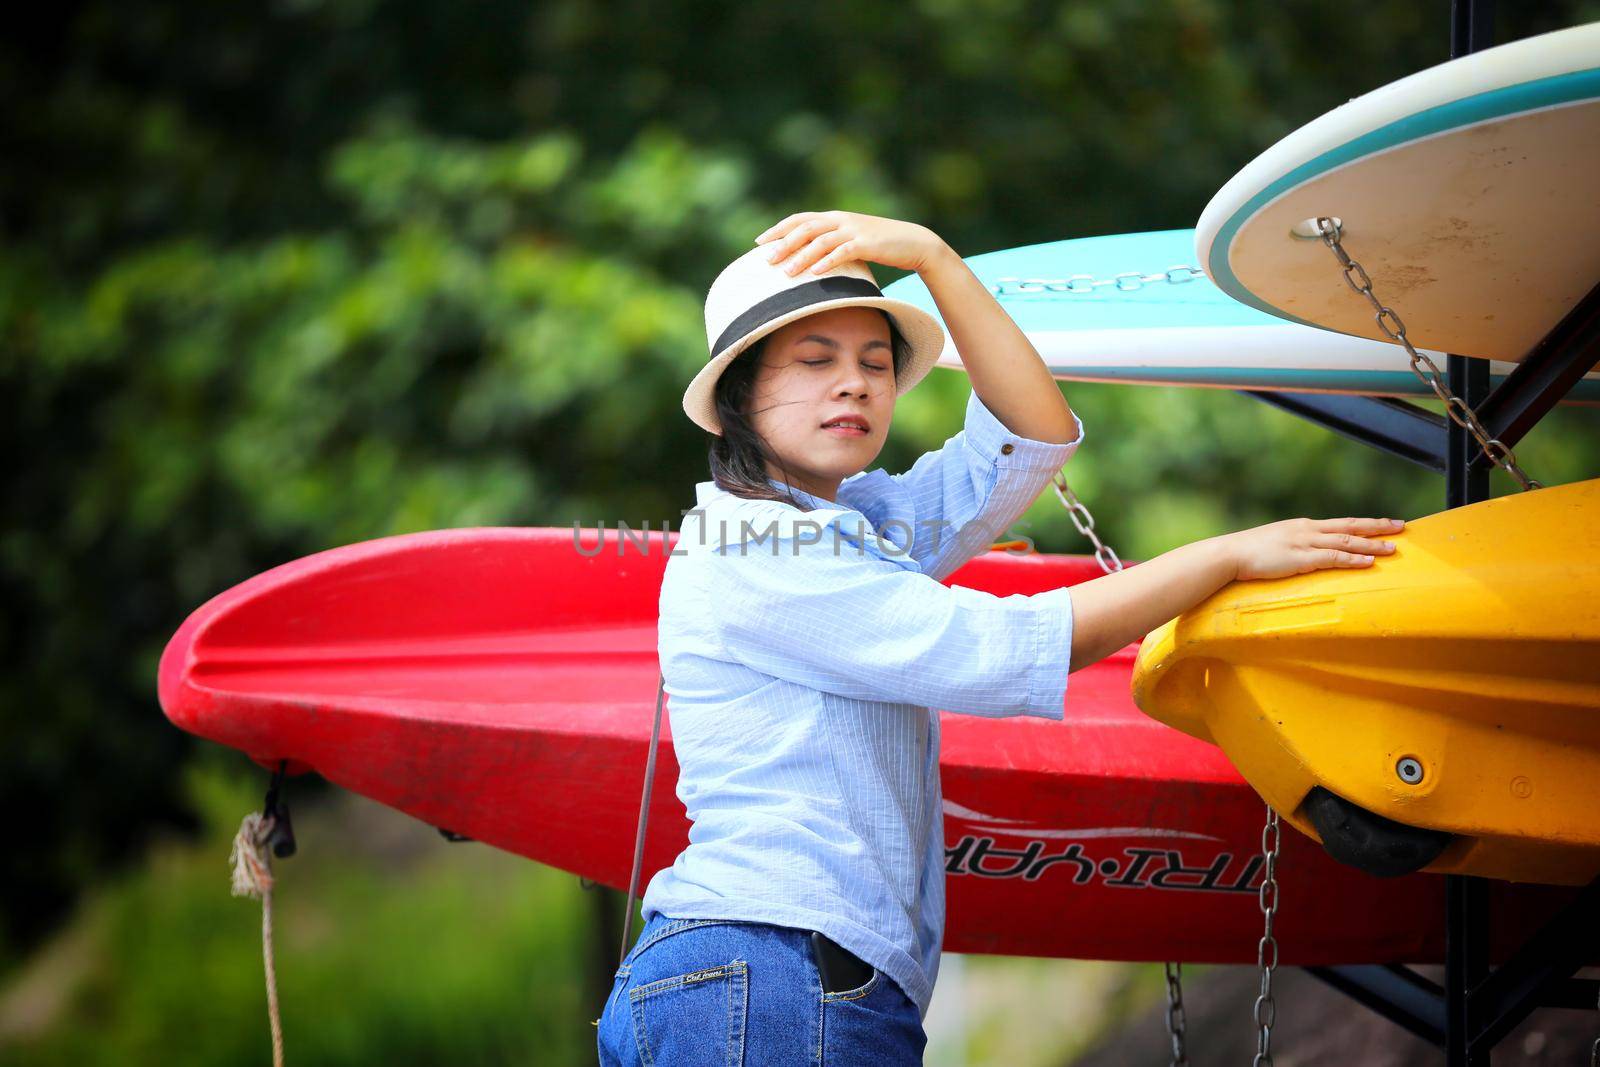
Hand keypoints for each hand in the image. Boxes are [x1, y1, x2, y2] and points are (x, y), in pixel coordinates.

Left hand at [753, 210, 950, 276]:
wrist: (913, 242)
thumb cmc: (880, 245)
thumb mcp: (851, 241)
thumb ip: (831, 245)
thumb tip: (808, 260)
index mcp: (834, 217)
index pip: (799, 219)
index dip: (778, 229)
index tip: (758, 242)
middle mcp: (840, 220)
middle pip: (804, 228)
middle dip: (783, 244)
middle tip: (765, 260)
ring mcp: (853, 230)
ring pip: (820, 240)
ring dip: (800, 256)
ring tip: (785, 273)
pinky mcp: (867, 243)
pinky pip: (843, 251)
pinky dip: (827, 261)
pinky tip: (815, 272)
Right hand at [1225, 516, 1405, 580]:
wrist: (1229, 554)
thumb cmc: (1247, 552)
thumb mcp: (1275, 544)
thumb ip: (1292, 546)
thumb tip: (1303, 554)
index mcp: (1303, 526)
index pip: (1341, 523)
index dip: (1365, 524)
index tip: (1385, 523)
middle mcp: (1308, 530)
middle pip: (1350, 526)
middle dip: (1377, 527)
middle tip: (1402, 526)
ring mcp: (1305, 543)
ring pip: (1346, 541)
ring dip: (1372, 545)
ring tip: (1393, 548)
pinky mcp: (1300, 559)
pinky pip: (1333, 558)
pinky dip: (1353, 560)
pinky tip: (1370, 562)